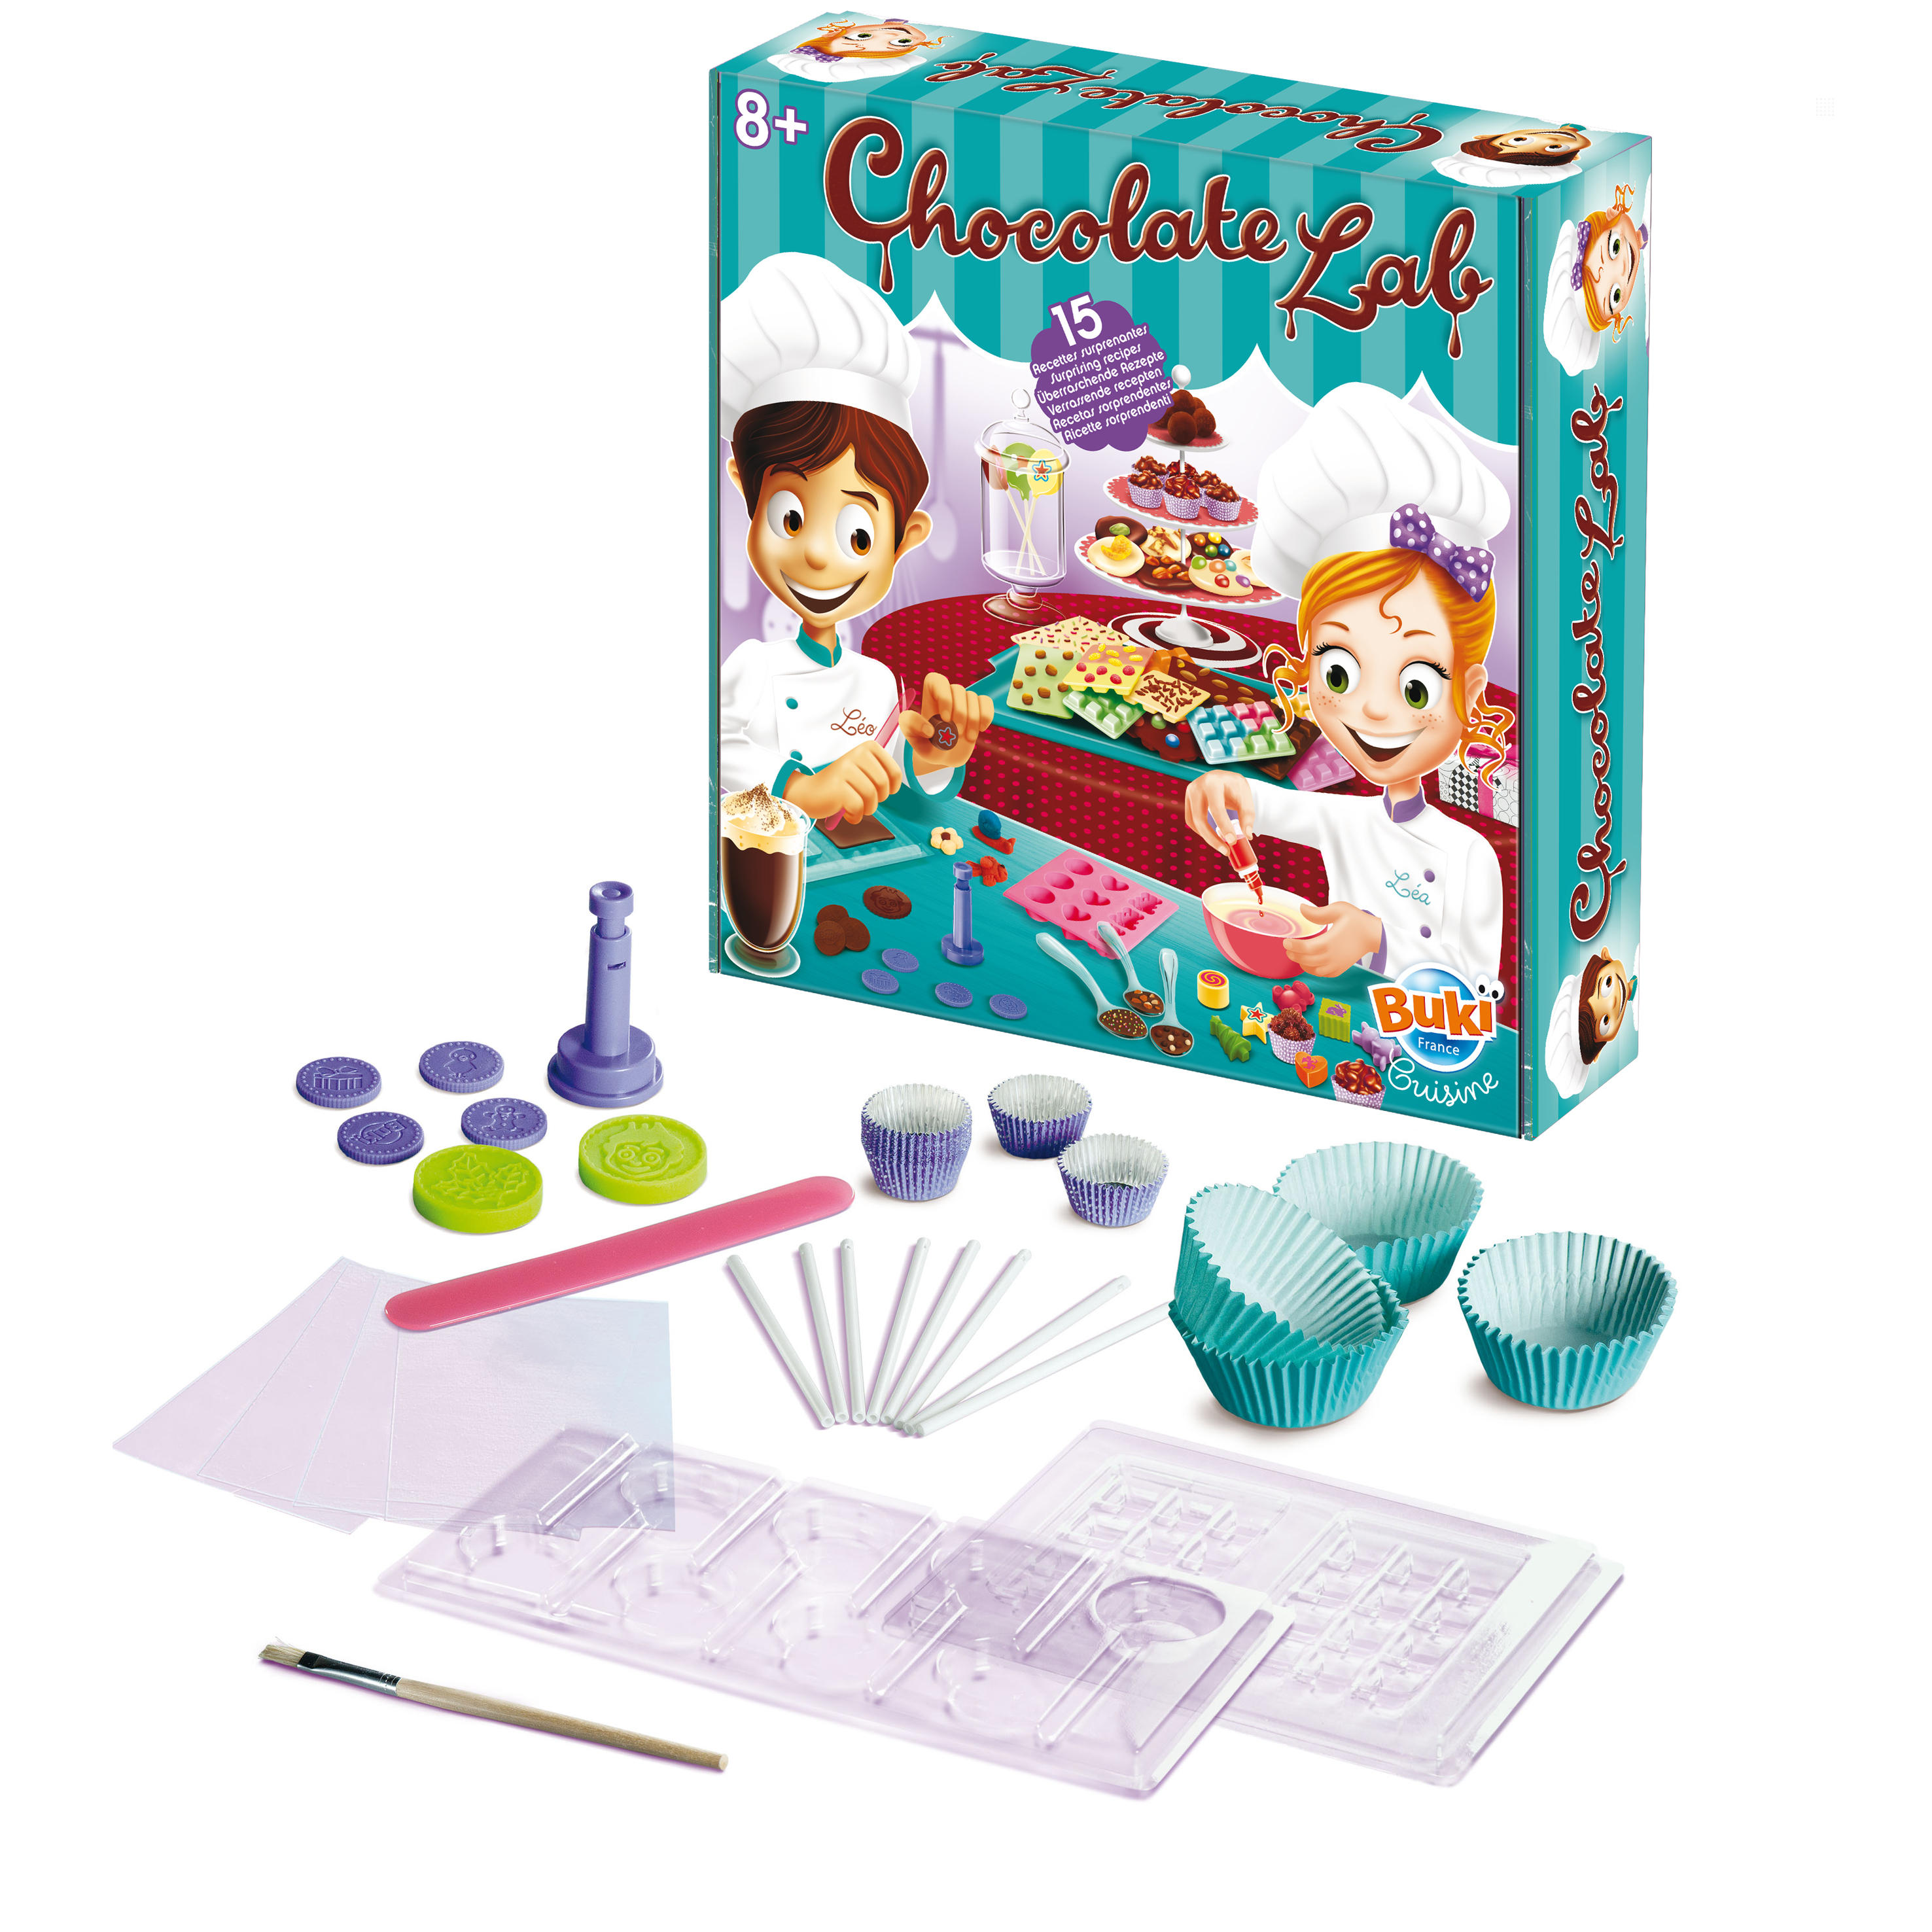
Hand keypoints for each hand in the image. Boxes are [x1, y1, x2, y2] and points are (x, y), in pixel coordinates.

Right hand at [782, 743, 903, 823]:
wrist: (809, 792)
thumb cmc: (841, 785)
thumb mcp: (863, 771)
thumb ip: (881, 772)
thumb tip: (899, 782)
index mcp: (867, 748)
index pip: (895, 772)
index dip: (892, 788)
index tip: (880, 791)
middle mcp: (856, 754)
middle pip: (883, 785)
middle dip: (878, 799)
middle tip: (865, 800)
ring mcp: (845, 769)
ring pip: (871, 797)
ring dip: (867, 809)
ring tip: (856, 808)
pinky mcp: (837, 787)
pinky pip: (858, 806)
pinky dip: (855, 816)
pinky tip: (847, 814)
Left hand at [902, 672, 993, 775]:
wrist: (942, 757)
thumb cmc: (926, 745)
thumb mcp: (912, 738)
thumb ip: (911, 726)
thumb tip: (929, 728)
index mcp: (930, 697)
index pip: (936, 680)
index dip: (943, 696)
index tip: (945, 718)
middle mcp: (947, 695)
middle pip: (958, 689)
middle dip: (960, 713)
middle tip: (957, 733)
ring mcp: (963, 702)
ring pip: (973, 697)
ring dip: (973, 719)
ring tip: (967, 737)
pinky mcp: (977, 709)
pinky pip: (986, 702)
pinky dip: (986, 715)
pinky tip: (980, 729)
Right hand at [1183, 770, 1255, 852]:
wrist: (1224, 778)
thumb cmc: (1235, 786)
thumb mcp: (1245, 796)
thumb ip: (1247, 815)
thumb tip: (1246, 836)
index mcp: (1213, 782)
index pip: (1216, 808)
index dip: (1224, 826)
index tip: (1232, 841)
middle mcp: (1197, 786)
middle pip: (1199, 818)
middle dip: (1212, 838)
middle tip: (1226, 850)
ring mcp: (1189, 793)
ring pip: (1193, 822)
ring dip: (1207, 837)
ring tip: (1222, 846)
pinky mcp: (1187, 801)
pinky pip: (1191, 821)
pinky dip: (1201, 831)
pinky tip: (1212, 836)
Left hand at [1293, 901, 1382, 977]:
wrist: (1374, 935)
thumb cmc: (1357, 920)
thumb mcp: (1338, 910)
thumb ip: (1318, 912)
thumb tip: (1301, 908)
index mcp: (1329, 942)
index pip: (1305, 948)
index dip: (1293, 946)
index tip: (1285, 941)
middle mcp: (1331, 957)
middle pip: (1305, 960)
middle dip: (1294, 954)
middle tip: (1288, 947)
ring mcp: (1335, 964)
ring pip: (1313, 970)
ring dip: (1302, 963)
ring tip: (1297, 954)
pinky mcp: (1340, 968)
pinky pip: (1322, 974)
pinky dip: (1313, 970)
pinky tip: (1309, 963)